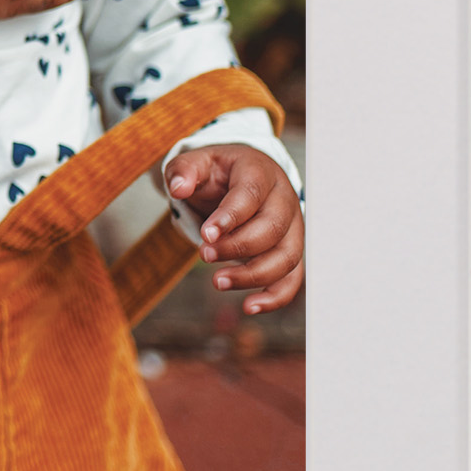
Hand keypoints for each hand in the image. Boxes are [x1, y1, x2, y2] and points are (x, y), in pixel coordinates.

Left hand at [161, 136, 304, 313]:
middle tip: (205, 255)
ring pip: (286, 256)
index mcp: (260, 172)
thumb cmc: (219, 174)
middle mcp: (283, 199)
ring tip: (218, 282)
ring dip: (254, 275)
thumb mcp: (198, 163)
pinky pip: (292, 277)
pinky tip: (250, 307)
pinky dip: (275, 296)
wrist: (240, 181)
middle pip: (272, 228)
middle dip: (238, 247)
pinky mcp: (290, 250)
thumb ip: (184, 171)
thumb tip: (178, 188)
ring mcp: (292, 227)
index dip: (231, 216)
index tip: (207, 235)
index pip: (251, 194)